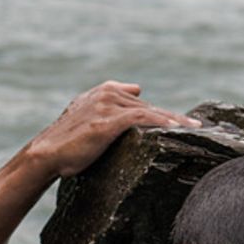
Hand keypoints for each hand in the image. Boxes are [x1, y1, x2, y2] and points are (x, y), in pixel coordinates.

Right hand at [26, 81, 197, 178]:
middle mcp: (107, 94)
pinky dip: (165, 123)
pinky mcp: (109, 121)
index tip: (183, 122)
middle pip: (149, 106)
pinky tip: (181, 131)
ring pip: (151, 111)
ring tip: (197, 130)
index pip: (138, 100)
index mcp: (102, 91)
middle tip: (198, 129)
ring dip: (176, 121)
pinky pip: (146, 118)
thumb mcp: (88, 116)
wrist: (45, 155)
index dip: (161, 112)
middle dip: (174, 118)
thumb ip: (110, 103)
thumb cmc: (66, 143)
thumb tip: (136, 89)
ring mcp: (108, 105)